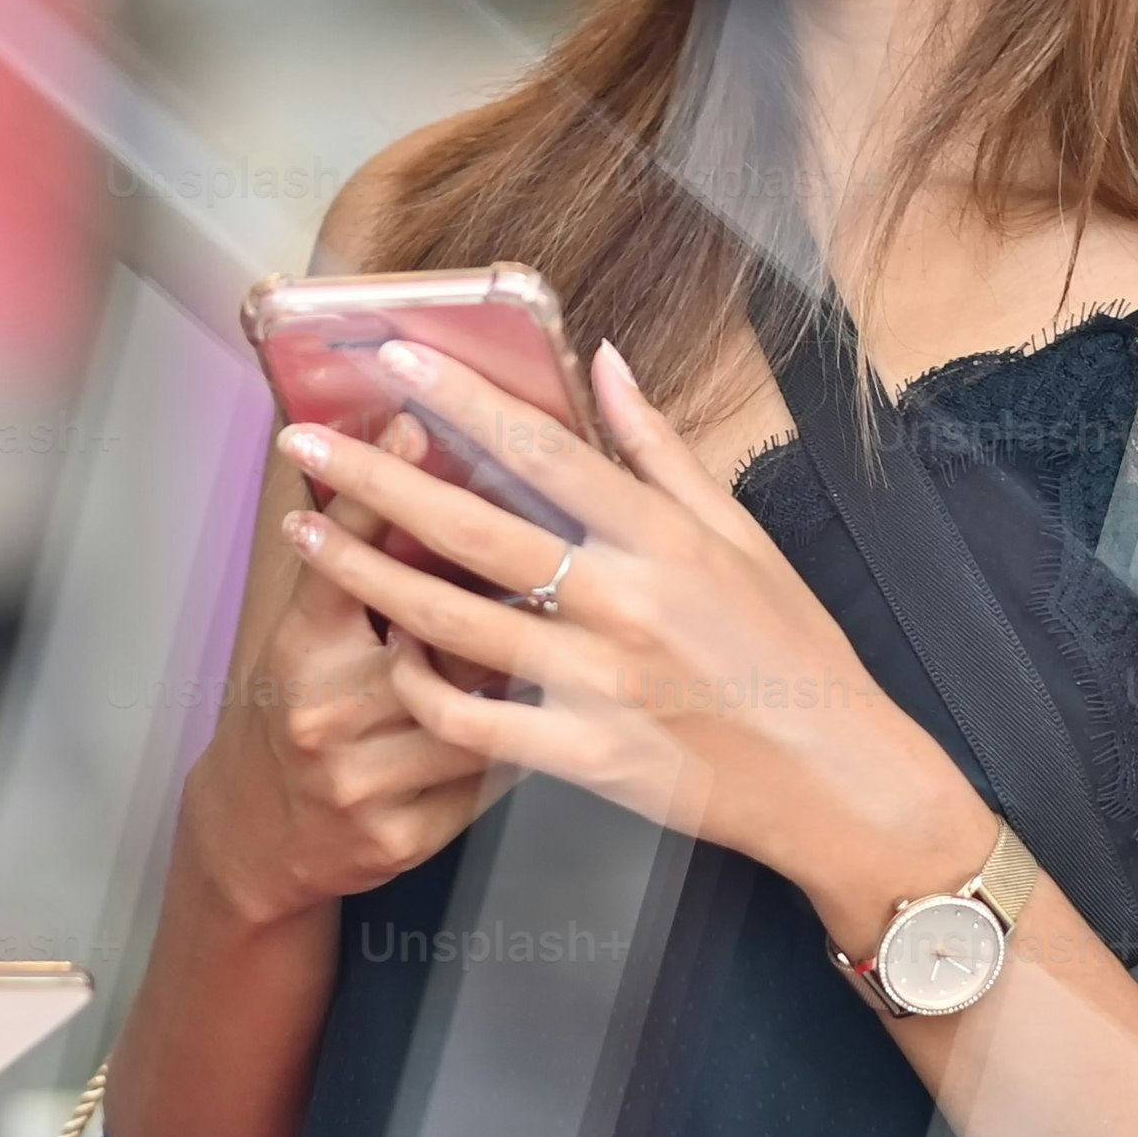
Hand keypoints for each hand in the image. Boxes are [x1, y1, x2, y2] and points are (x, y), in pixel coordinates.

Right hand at [176, 419, 506, 927]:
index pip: (342, 561)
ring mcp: (361, 782)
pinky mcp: (400, 838)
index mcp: (300, 648)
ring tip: (569, 645)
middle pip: (434, 639)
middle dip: (495, 604)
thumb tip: (413, 430)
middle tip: (555, 566)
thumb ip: (359, 542)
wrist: (260, 834)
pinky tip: (549, 723)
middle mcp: (322, 713)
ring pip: (475, 714)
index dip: (376, 495)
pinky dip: (521, 746)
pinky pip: (485, 781)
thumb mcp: (311, 624)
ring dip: (523, 679)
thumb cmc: (303, 704)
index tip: (417, 429)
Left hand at [280, 341, 991, 939]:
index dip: (459, 400)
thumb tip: (604, 360)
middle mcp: (624, 602)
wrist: (837, 776)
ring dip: (367, 575)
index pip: (540, 449)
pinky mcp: (586, 756)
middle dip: (375, 480)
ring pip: (454, 622)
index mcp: (662, 538)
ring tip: (306, 534)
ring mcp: (600, 683)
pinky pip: (476, 723)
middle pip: (473, 529)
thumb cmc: (794, 650)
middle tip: (300, 441)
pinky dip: (424, 689)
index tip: (391, 360)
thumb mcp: (741, 534)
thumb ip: (661, 448)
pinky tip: (385, 655)